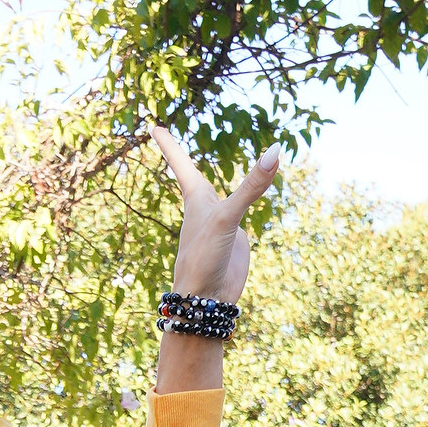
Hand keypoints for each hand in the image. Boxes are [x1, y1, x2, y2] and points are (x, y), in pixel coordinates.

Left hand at [148, 125, 281, 304]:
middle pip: (191, 176)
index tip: (152, 126)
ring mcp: (219, 224)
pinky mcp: (233, 240)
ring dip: (207, 183)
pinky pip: (238, 215)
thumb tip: (275, 152)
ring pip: (216, 196)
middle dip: (179, 159)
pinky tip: (235, 210)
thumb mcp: (228, 217)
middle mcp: (204, 208)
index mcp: (195, 198)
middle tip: (163, 140)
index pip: (179, 162)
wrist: (206, 300)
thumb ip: (251, 186)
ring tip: (197, 177)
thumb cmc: (204, 257)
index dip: (168, 143)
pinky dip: (239, 205)